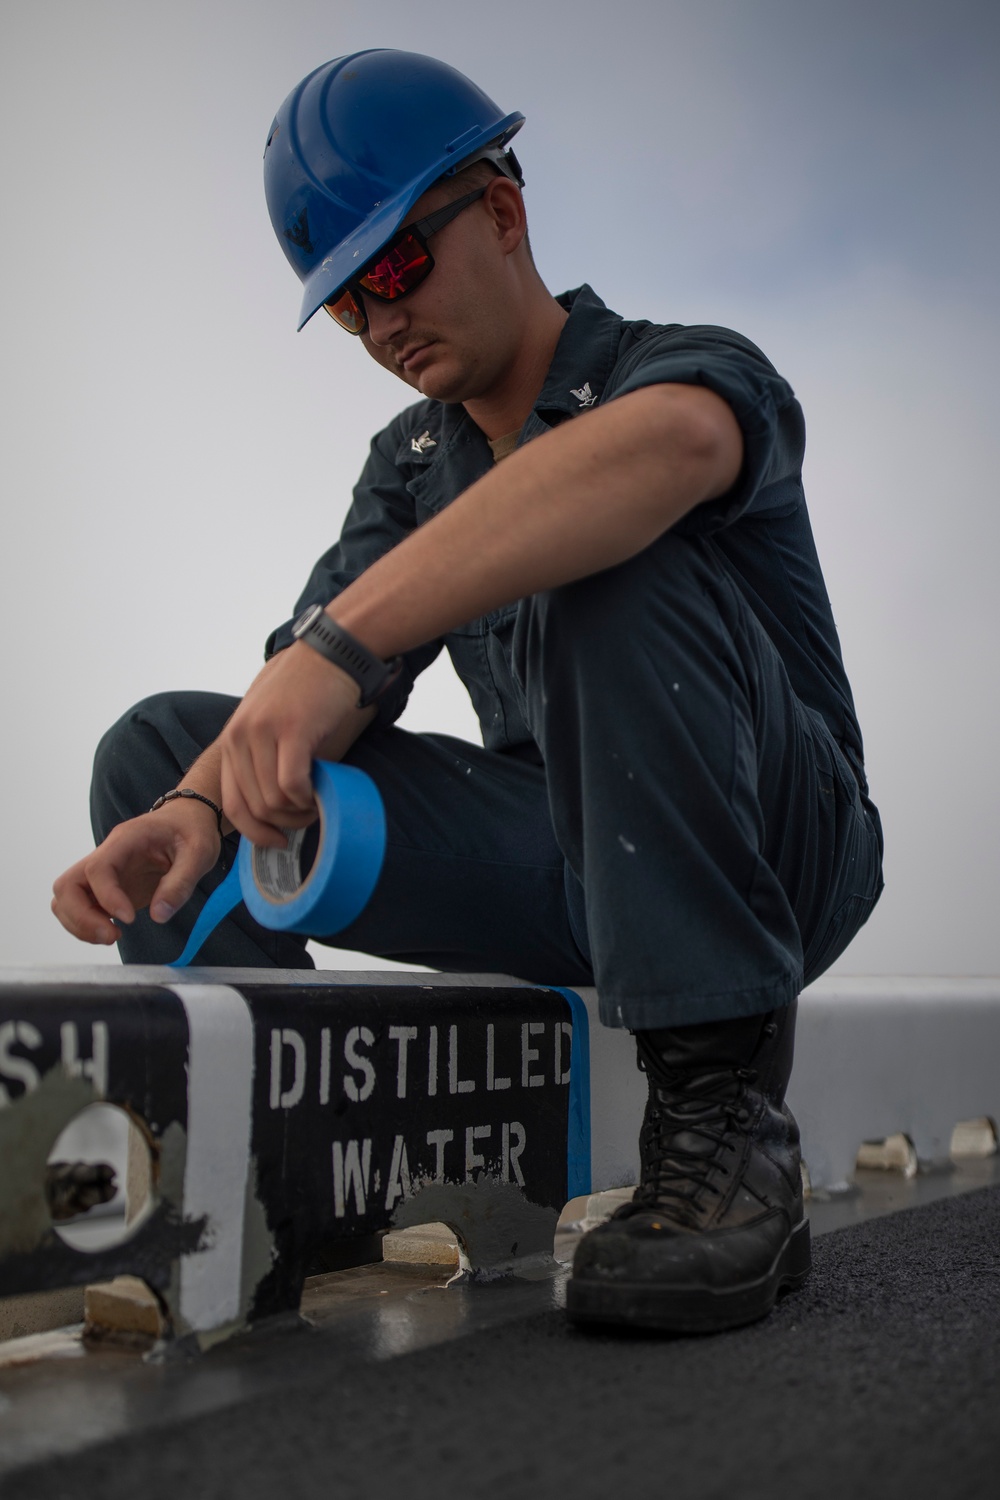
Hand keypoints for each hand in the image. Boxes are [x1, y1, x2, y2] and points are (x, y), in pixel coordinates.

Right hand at [52, 803, 221, 944]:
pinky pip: (80, 907)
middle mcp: (106, 855)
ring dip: (80, 924)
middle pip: (67, 885)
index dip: (107, 896)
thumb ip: (181, 883)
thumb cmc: (192, 831)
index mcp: (126, 840)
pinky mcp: (106, 888)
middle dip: (81, 917)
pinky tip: (112, 932)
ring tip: (113, 936)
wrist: (186, 822)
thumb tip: (159, 916)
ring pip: (66, 899)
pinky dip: (87, 925)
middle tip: (113, 936)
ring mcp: (103, 873)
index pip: (97, 868)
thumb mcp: (199, 852)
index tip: (129, 919)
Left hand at [216, 643, 375, 845]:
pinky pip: (292, 785)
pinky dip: (307, 799)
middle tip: (308, 818)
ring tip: (317, 804)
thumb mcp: (270, 721)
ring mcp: (263, 733)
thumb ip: (264, 756)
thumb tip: (275, 806)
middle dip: (283, 824)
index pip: (231, 803)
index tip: (277, 840)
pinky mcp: (291, 731)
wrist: (331, 652)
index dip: (254, 831)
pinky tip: (320, 793)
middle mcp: (240, 737)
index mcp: (233, 739)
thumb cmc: (307, 688)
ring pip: (273, 801)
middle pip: (254, 807)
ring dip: (299, 813)